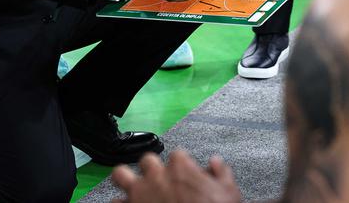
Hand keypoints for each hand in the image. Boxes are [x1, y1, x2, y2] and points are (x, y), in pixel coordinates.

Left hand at [111, 150, 241, 202]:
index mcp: (180, 166)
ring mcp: (139, 193)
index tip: (185, 178)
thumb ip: (222, 173)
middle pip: (146, 160)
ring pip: (120, 175)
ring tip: (133, 190)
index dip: (182, 168)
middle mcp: (156, 175)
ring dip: (126, 181)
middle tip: (158, 181)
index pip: (177, 156)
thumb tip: (215, 163)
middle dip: (151, 169)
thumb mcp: (229, 192)